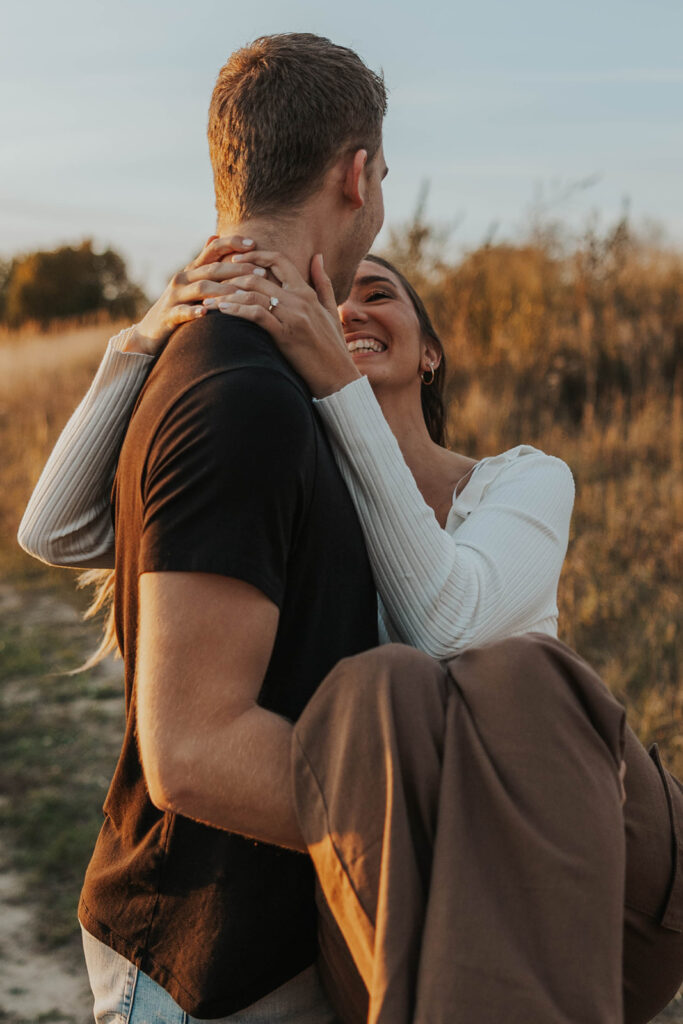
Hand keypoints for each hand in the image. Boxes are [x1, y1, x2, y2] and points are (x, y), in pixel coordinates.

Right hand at [123, 235, 263, 355]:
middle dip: (238, 270)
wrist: (153, 329)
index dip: (232, 243)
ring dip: (223, 291)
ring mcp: (175, 296)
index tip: (254, 243)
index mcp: (193, 269)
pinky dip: (194, 312)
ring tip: (242, 294)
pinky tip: (206, 312)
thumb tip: (214, 236)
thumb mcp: (192, 281)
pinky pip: (182, 312)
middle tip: (260, 274)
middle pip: (213, 269)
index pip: (213, 249)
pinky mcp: (169, 315)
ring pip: (201, 289)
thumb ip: (205, 261)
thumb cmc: (181, 303)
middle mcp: (183, 278)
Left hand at [211, 250, 361, 398]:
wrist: (338, 377)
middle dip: (231, 277)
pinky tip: (223, 311)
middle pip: (258, 277)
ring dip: (228, 295)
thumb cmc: (333, 347)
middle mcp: (299, 300)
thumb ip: (323, 282)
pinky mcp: (285, 335)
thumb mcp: (331, 310)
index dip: (255, 256)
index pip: (279, 260)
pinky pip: (256, 315)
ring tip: (210, 299)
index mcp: (307, 292)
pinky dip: (237, 310)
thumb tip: (317, 256)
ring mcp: (292, 317)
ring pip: (253, 294)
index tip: (236, 259)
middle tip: (213, 281)